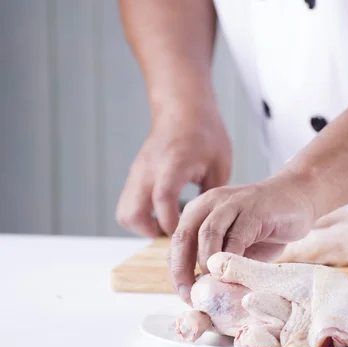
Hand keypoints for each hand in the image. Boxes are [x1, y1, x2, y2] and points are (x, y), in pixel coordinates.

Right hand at [116, 107, 231, 236]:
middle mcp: (148, 170)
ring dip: (143, 225)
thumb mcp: (220, 164)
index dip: (172, 222)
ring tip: (168, 225)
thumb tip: (207, 224)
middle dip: (151, 232)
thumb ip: (211, 196)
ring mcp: (137, 172)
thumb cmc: (205, 133)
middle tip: (174, 234)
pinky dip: (141, 215)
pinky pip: (128, 203)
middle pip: (131, 213)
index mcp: (172, 164)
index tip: (186, 233)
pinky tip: (163, 213)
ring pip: (124, 212)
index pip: (163, 200)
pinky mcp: (135, 174)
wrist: (183, 108)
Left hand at [167, 176, 316, 303]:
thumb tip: (201, 292)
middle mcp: (210, 203)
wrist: (297, 197)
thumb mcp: (235, 244)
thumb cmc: (264, 225)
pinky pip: (237, 236)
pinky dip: (232, 258)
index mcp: (200, 211)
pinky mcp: (254, 209)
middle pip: (184, 236)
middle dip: (182, 270)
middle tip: (190, 296)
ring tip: (212, 287)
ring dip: (206, 263)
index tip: (184, 295)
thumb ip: (218, 261)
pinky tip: (235, 275)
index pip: (177, 243)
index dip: (176, 271)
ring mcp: (232, 203)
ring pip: (208, 233)